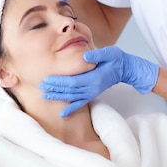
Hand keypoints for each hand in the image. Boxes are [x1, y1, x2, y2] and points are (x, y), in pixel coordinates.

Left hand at [40, 46, 158, 116]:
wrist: (125, 69)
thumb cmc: (116, 59)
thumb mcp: (109, 53)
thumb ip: (97, 54)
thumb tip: (85, 55)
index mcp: (94, 78)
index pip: (73, 81)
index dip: (60, 81)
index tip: (47, 79)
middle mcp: (92, 87)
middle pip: (70, 90)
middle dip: (55, 89)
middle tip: (40, 87)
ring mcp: (92, 92)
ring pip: (72, 97)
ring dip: (59, 97)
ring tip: (45, 96)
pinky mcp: (92, 94)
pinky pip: (80, 103)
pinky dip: (71, 109)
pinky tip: (62, 114)